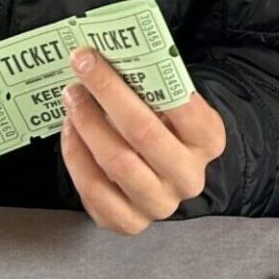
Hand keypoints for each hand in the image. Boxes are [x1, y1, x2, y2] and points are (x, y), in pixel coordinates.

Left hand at [58, 47, 225, 234]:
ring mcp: (160, 204)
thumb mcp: (172, 103)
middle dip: (105, 94)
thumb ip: (154, 85)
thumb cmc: (166, 125)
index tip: (97, 56)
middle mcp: (189, 177)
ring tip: (72, 98)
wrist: (167, 170)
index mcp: (209, 139)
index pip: (177, 102)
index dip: (137, 76)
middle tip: (80, 69)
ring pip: (117, 163)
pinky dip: (76, 158)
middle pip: (143, 132)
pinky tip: (70, 132)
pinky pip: (95, 192)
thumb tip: (109, 56)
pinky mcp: (130, 222)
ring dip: (87, 125)